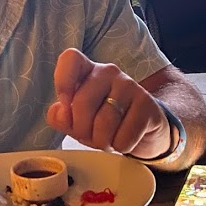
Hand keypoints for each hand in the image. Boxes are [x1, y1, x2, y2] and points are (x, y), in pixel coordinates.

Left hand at [46, 48, 171, 158]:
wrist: (144, 133)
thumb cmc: (104, 123)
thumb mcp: (78, 121)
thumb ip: (61, 117)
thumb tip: (59, 113)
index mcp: (87, 70)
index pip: (70, 58)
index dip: (63, 82)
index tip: (65, 104)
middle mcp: (107, 72)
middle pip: (82, 102)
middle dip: (82, 130)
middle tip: (90, 136)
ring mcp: (129, 85)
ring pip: (104, 122)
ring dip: (102, 141)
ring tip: (108, 140)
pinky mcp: (147, 104)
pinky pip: (124, 136)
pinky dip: (120, 147)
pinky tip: (124, 141)